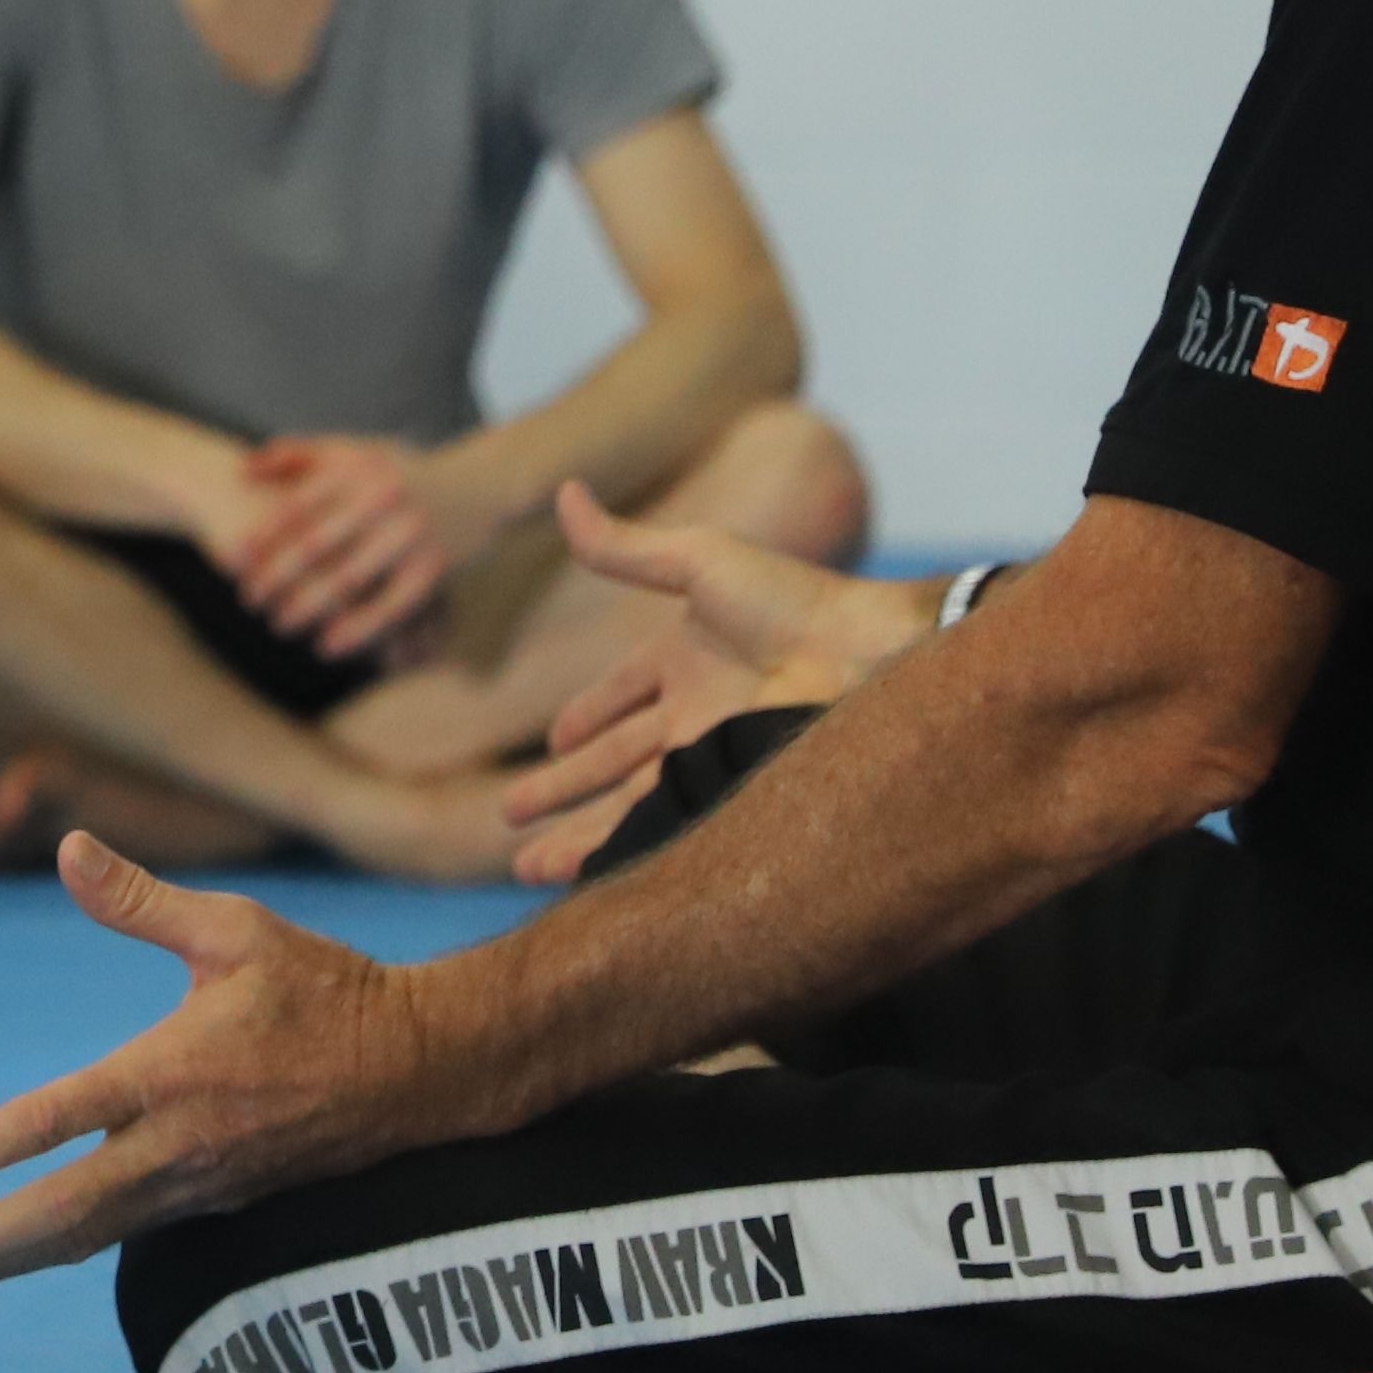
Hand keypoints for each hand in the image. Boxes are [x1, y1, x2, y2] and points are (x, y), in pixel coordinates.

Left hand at [0, 835, 452, 1289]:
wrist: (424, 1070)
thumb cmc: (329, 989)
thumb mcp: (236, 930)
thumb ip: (142, 901)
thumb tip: (68, 848)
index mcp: (172, 1073)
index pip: (58, 1121)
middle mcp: (179, 1145)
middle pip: (60, 1214)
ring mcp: (200, 1184)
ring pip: (88, 1237)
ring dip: (9, 1260)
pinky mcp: (219, 1202)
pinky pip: (125, 1235)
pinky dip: (66, 1249)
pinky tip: (23, 1254)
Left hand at [214, 436, 484, 660]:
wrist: (478, 485)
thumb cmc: (399, 471)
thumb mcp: (353, 450)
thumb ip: (296, 454)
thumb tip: (240, 468)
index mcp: (358, 468)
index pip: (297, 506)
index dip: (261, 537)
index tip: (231, 561)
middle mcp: (384, 498)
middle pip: (316, 545)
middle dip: (276, 576)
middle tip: (248, 599)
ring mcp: (410, 534)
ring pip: (347, 579)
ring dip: (307, 607)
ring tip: (278, 624)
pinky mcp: (433, 568)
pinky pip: (388, 607)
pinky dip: (356, 630)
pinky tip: (326, 646)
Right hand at [496, 481, 931, 880]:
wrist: (863, 657)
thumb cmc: (791, 599)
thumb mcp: (697, 559)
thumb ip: (623, 546)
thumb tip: (563, 490)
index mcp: (685, 657)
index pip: (623, 694)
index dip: (589, 715)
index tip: (557, 741)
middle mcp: (694, 714)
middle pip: (613, 761)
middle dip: (561, 790)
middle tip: (509, 817)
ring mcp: (710, 759)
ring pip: (626, 806)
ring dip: (576, 836)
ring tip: (525, 866)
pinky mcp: (726, 794)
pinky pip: (661, 830)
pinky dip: (620, 854)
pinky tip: (588, 882)